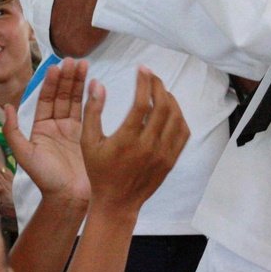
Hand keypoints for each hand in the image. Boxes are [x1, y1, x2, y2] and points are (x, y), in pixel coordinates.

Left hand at [3, 57, 91, 203]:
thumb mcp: (24, 154)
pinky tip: (94, 84)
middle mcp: (56, 126)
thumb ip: (13, 130)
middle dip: (67, 77)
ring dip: (78, 82)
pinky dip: (90, 97)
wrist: (69, 197)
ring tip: (83, 64)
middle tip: (73, 60)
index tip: (56, 67)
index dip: (50, 83)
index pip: (46, 99)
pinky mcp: (87, 135)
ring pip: (75, 100)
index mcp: (40, 128)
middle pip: (62, 95)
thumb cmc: (45, 178)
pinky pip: (88, 112)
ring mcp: (73, 130)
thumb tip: (7, 106)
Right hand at [80, 66, 189, 210]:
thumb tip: (97, 83)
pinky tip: (170, 109)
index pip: (142, 102)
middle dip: (158, 85)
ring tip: (160, 90)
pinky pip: (182, 132)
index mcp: (127, 140)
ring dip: (170, 99)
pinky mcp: (171, 160)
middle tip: (151, 76)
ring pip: (176, 117)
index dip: (144, 82)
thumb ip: (93, 111)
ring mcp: (163, 154)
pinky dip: (179, 116)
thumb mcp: (88, 142)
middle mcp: (148, 146)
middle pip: (163, 106)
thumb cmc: (99, 171)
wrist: (117, 203)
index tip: (141, 69)